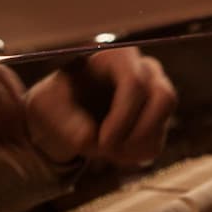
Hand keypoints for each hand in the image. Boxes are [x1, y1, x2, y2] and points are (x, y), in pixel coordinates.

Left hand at [24, 47, 177, 166]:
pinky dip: (133, 155)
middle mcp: (145, 69)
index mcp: (116, 56)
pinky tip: (110, 151)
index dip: (123, 116)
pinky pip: (156, 143)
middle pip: (164, 98)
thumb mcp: (47, 107)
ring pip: (161, 124)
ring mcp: (156, 92)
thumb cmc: (55, 102)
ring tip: (102, 150)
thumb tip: (91, 137)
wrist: (62, 114)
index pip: (135, 82)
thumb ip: (66, 121)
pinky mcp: (158, 118)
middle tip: (108, 150)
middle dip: (137, 132)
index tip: (102, 141)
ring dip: (132, 146)